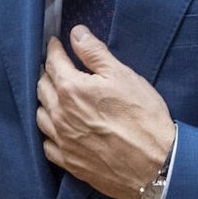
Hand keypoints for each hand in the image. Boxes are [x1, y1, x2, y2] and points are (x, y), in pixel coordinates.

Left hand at [36, 27, 174, 198]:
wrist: (157, 164)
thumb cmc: (143, 117)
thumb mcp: (122, 75)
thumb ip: (95, 52)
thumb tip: (76, 33)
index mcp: (71, 89)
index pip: (53, 62)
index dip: (53, 49)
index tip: (55, 43)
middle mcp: (60, 115)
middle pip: (42, 87)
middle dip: (46, 73)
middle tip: (54, 66)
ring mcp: (63, 141)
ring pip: (40, 115)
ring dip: (44, 101)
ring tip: (52, 95)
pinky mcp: (69, 162)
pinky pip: (47, 144)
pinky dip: (48, 132)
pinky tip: (56, 128)